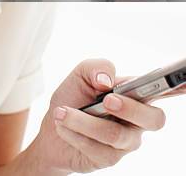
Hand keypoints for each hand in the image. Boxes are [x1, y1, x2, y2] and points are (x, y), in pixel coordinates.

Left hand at [31, 59, 166, 173]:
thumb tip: (107, 80)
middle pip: (154, 119)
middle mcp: (137, 119)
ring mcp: (126, 141)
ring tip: (63, 112)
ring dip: (84, 121)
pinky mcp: (110, 158)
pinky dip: (74, 133)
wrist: (52, 127)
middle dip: (130, 109)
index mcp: (136, 94)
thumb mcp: (80, 74)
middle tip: (107, 100)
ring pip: (116, 135)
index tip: (182, 80)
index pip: (165, 91)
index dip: (178, 87)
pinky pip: (96, 148)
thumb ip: (96, 67)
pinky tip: (63, 124)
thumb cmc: (73, 97)